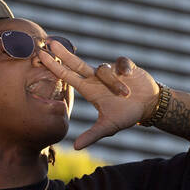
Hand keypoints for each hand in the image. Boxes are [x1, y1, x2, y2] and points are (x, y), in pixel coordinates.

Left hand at [37, 42, 159, 148]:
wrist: (148, 105)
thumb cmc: (125, 115)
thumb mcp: (108, 127)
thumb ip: (92, 135)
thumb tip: (76, 147)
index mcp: (88, 89)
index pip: (67, 76)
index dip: (54, 67)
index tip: (41, 56)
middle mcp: (95, 78)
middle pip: (75, 63)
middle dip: (63, 53)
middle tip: (50, 42)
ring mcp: (109, 70)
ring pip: (104, 70)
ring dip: (114, 83)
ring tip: (126, 94)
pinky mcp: (124, 65)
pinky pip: (121, 62)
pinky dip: (124, 69)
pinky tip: (129, 74)